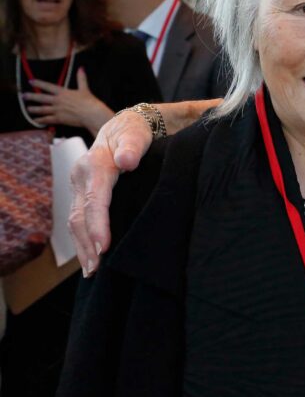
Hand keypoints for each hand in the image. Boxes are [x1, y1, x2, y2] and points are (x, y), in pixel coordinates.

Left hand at [23, 68, 114, 135]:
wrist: (92, 114)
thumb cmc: (89, 102)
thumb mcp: (85, 89)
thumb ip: (81, 78)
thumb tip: (81, 68)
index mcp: (63, 92)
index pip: (48, 86)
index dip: (38, 83)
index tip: (31, 81)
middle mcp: (58, 101)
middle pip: (41, 98)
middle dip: (31, 96)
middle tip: (23, 96)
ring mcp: (57, 110)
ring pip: (42, 109)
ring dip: (34, 109)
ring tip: (28, 109)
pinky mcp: (59, 119)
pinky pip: (47, 119)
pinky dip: (41, 120)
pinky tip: (36, 120)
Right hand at [68, 109, 153, 275]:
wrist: (125, 125)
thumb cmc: (135, 131)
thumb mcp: (137, 133)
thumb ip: (133, 146)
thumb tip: (126, 161)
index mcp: (94, 164)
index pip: (94, 199)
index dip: (98, 224)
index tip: (104, 247)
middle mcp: (81, 176)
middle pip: (80, 215)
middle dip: (87, 242)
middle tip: (97, 267)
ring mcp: (78, 186)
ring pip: (75, 221)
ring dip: (82, 246)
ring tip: (91, 270)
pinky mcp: (81, 193)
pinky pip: (78, 219)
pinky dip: (82, 239)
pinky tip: (89, 256)